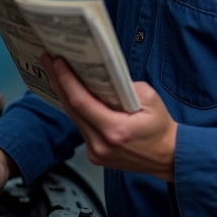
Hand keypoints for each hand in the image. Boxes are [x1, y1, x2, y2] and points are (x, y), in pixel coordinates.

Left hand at [41, 53, 176, 181]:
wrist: (167, 156)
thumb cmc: (160, 127)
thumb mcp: (150, 99)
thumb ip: (126, 86)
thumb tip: (105, 76)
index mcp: (115, 130)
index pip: (81, 102)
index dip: (67, 80)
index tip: (58, 62)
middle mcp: (100, 144)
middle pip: (71, 109)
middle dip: (59, 81)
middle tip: (49, 60)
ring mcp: (96, 152)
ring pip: (74, 118)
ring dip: (65, 95)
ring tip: (57, 73)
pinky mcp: (95, 154)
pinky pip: (81, 127)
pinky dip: (77, 109)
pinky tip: (73, 94)